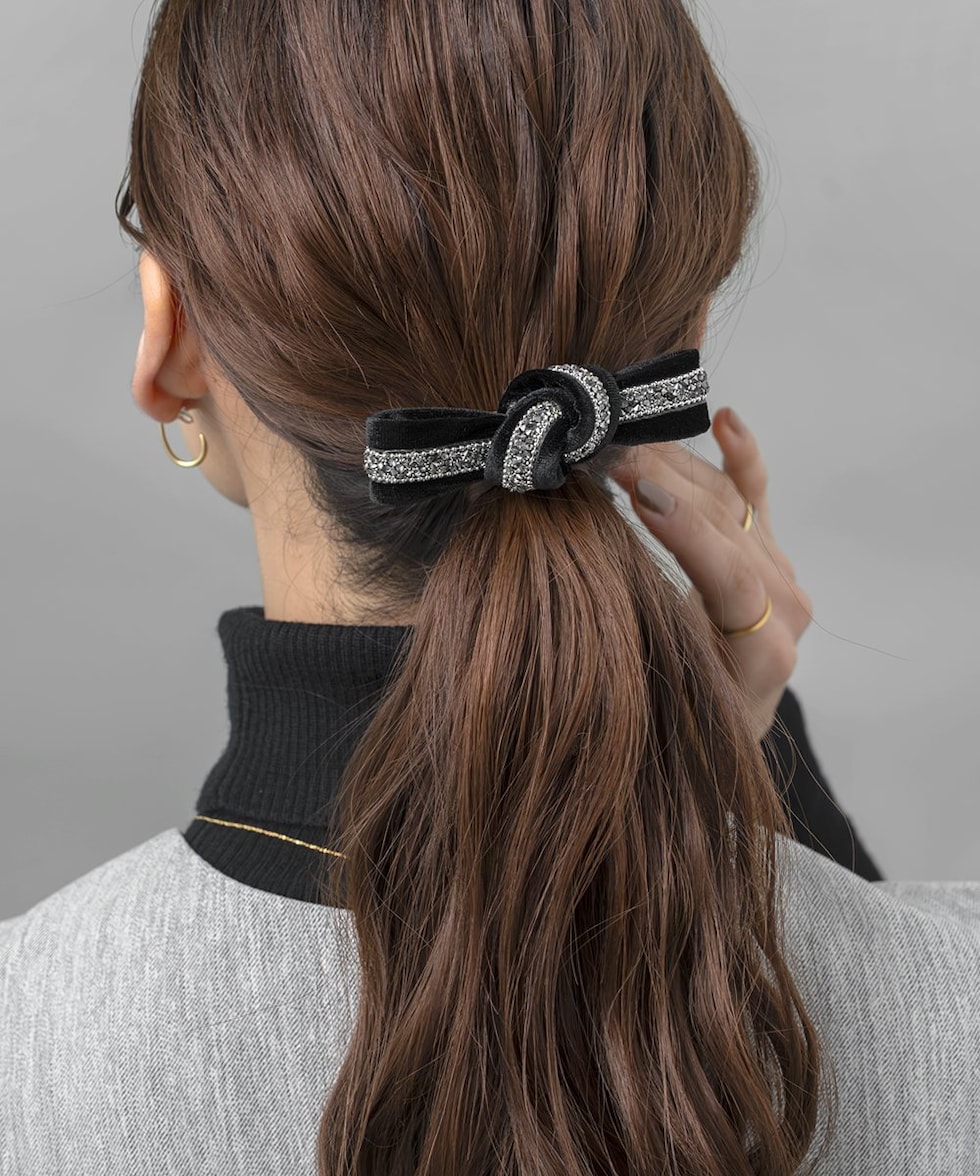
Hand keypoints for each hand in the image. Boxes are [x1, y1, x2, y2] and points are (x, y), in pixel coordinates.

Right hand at [609, 407, 812, 741]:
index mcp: (761, 659)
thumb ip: (637, 654)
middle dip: (668, 487)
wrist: (719, 733)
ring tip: (624, 444)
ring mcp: (779, 579)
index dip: (689, 534)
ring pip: (731, 506)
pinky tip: (724, 421)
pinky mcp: (769, 558)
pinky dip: (742, 457)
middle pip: (729, 531)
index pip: (733, 580)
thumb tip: (577, 595)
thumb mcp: (659, 708)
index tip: (639, 493)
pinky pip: (757, 498)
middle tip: (607, 456)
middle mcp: (782, 615)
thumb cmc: (680, 730)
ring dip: (678, 469)